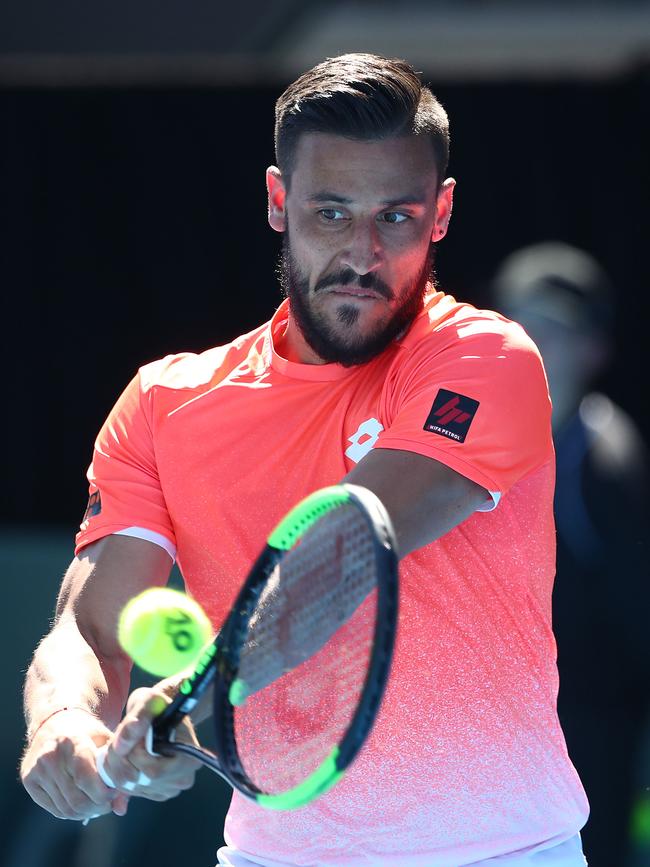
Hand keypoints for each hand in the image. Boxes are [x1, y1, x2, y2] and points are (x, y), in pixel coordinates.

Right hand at [21, 708, 128, 820]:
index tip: (115, 791)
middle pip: (76, 799)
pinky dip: (72, 812)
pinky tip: (82, 804)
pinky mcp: (29, 782)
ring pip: (66, 809)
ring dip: (86, 813)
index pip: (86, 779)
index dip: (104, 794)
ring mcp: (36, 770)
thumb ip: (116, 771)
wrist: (55, 722)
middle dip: (98, 807)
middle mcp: (50, 757)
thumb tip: (121, 809)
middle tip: (109, 803)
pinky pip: (54, 809)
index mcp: (72, 742)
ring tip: (98, 805)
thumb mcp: (106, 741)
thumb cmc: (87, 732)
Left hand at [99, 687, 199, 801]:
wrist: (162, 714)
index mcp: (189, 758)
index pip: (153, 771)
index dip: (133, 755)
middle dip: (120, 760)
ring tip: (120, 746)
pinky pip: (129, 790)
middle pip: (139, 782)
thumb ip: (137, 719)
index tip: (129, 735)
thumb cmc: (159, 706)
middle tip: (117, 740)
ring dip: (116, 766)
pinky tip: (124, 757)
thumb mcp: (150, 701)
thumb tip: (121, 745)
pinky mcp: (156, 793)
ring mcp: (170, 788)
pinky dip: (120, 774)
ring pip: (131, 787)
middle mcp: (183, 778)